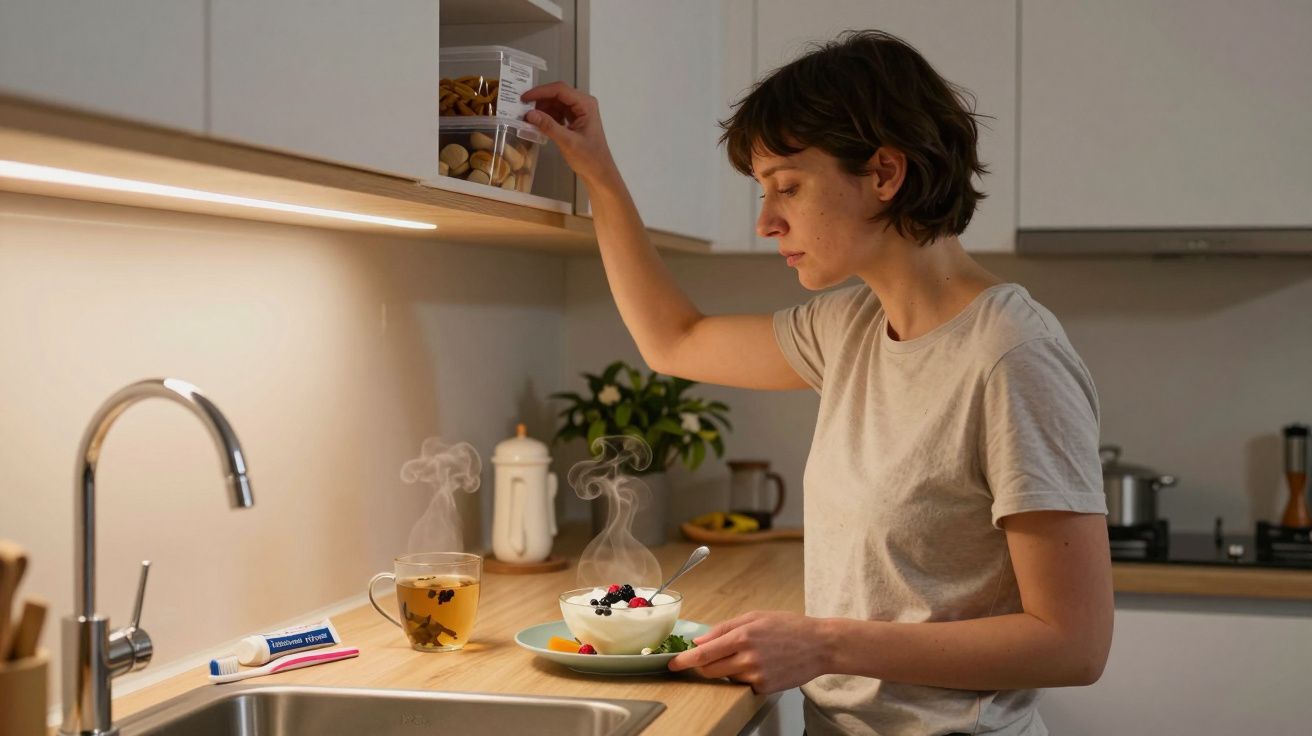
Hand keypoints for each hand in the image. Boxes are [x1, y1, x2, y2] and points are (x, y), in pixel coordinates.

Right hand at [521, 82, 620, 185]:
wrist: (600, 173)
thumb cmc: (589, 158)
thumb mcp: (567, 142)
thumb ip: (548, 126)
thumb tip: (529, 114)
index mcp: (585, 104)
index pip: (560, 90)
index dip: (540, 92)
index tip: (524, 98)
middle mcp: (583, 103)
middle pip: (557, 94)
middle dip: (540, 100)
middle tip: (523, 108)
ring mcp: (579, 111)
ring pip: (556, 103)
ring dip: (542, 109)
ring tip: (529, 118)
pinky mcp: (575, 119)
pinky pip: (558, 112)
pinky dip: (547, 116)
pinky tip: (539, 124)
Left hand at [667, 611, 829, 693]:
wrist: (820, 645)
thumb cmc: (789, 626)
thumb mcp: (755, 616)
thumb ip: (725, 628)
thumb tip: (700, 641)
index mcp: (743, 636)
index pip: (704, 654)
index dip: (685, 661)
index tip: (672, 665)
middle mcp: (748, 657)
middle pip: (709, 670)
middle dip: (704, 665)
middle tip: (712, 656)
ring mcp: (757, 675)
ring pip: (726, 677)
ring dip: (727, 668)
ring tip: (748, 655)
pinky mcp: (764, 688)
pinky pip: (742, 685)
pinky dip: (743, 676)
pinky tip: (760, 664)